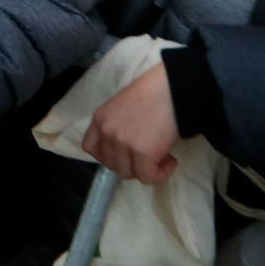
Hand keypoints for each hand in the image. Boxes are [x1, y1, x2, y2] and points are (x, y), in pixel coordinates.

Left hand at [82, 64, 179, 184]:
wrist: (174, 88)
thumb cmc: (154, 93)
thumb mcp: (123, 107)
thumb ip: (117, 125)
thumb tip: (125, 149)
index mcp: (100, 118)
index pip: (90, 148)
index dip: (108, 155)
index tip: (125, 154)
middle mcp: (107, 131)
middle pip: (111, 164)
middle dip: (131, 163)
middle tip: (149, 154)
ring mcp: (123, 143)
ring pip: (129, 173)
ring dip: (146, 170)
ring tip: (162, 156)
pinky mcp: (142, 152)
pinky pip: (148, 177)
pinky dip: (161, 174)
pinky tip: (171, 161)